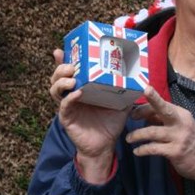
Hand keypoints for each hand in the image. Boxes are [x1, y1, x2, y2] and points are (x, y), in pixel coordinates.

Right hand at [50, 49, 129, 181]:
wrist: (106, 145)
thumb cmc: (110, 122)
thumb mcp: (120, 102)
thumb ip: (126, 89)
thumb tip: (139, 77)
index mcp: (81, 87)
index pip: (68, 71)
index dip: (62, 60)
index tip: (59, 50)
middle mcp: (71, 94)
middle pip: (57, 77)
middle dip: (61, 68)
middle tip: (71, 65)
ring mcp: (68, 106)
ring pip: (55, 89)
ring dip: (62, 81)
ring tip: (73, 78)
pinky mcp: (67, 118)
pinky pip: (64, 106)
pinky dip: (69, 98)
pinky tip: (77, 93)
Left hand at [127, 86, 194, 192]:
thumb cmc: (189, 141)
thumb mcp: (179, 126)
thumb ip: (162, 119)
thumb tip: (141, 112)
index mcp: (181, 114)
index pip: (162, 105)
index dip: (145, 107)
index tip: (133, 112)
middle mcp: (181, 123)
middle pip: (164, 109)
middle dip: (152, 100)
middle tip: (137, 100)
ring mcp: (179, 137)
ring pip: (153, 132)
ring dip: (137, 135)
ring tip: (128, 139)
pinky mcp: (175, 152)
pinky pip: (154, 148)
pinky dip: (143, 149)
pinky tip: (137, 151)